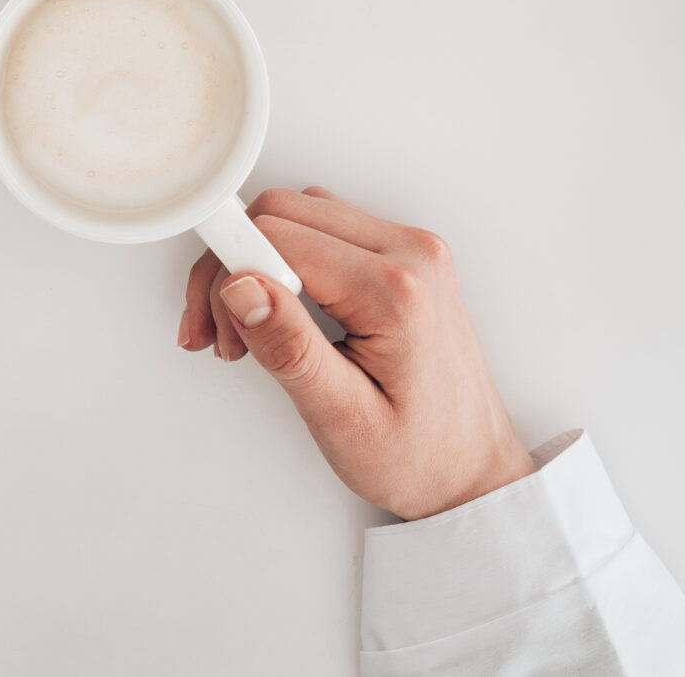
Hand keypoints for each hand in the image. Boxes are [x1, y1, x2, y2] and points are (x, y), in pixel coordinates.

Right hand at [178, 187, 535, 521]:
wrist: (473, 470)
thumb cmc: (420, 457)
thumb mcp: (343, 419)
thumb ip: (289, 347)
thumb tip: (240, 285)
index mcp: (396, 289)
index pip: (278, 234)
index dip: (228, 272)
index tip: (211, 322)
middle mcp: (410, 253)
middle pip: (283, 212)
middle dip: (233, 268)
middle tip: (222, 336)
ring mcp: (411, 250)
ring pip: (300, 215)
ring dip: (257, 262)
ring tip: (247, 333)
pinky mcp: (403, 257)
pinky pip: (325, 230)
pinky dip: (287, 262)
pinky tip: (279, 313)